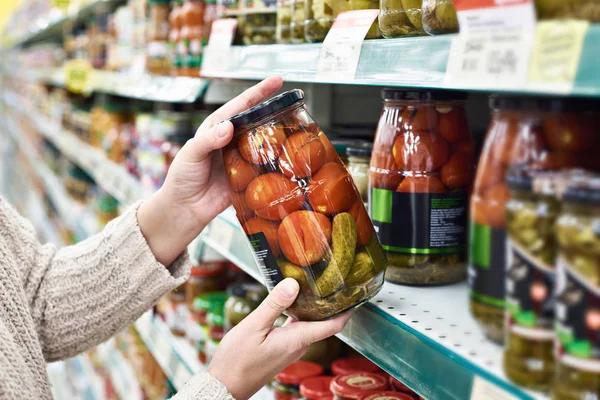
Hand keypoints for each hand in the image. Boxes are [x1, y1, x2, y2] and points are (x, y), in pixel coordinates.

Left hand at [138, 77, 283, 264]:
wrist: (185, 209)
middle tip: (293, 102)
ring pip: (265, 144)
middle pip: (257, 121)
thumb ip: (208, 140)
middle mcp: (233, 141)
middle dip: (274, 110)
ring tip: (297, 128)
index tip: (276, 81)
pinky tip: (290, 159)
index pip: (241, 105)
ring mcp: (243, 159)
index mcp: (217, 129)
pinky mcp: (249, 178)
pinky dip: (277, 164)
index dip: (259, 92)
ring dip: (279, 137)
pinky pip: (266, 168)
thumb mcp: (191, 154)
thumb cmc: (182, 178)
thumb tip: (228, 127)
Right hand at [207, 279, 352, 399]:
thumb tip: (293, 284)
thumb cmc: (237, 361)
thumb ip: (274, 305)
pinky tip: (290, 301)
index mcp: (297, 339)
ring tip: (314, 285)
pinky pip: (296, 327)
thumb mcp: (254, 327)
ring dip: (314, 307)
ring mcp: (290, 347)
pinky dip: (298, 313)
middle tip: (335, 281)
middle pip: (324, 322)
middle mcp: (298, 344)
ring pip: (309, 324)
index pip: (333, 326)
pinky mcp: (281, 347)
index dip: (347, 310)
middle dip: (332, 303)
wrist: (225, 384)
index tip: (356, 294)